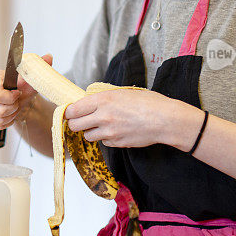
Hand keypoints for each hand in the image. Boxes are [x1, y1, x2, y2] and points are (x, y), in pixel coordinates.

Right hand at [0, 54, 52, 129]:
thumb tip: (49, 56)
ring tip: (14, 107)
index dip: (10, 98)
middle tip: (17, 101)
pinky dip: (7, 121)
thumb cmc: (23, 86)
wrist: (18, 98)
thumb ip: (39, 68)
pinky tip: (10, 113)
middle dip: (13, 108)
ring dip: (11, 115)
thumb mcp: (30, 79)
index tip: (18, 93)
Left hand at [64, 87, 186, 147]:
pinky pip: (103, 142)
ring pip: (87, 136)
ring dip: (91, 131)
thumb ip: (104, 97)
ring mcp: (109, 132)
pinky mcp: (117, 143)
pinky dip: (106, 138)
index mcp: (103, 99)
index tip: (71, 112)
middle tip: (81, 120)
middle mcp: (103, 116)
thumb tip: (88, 101)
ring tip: (101, 125)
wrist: (166, 120)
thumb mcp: (123, 92)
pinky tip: (116, 130)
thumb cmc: (148, 102)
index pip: (73, 110)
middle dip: (76, 123)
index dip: (69, 112)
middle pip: (75, 125)